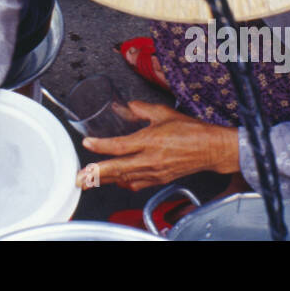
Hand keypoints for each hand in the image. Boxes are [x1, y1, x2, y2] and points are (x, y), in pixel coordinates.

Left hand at [76, 102, 238, 191]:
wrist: (210, 148)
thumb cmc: (190, 130)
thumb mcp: (163, 112)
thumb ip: (140, 109)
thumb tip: (124, 106)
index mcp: (150, 141)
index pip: (119, 146)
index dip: (100, 146)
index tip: (87, 144)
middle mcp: (150, 159)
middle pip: (118, 169)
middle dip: (96, 174)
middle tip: (79, 178)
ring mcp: (155, 172)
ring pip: (125, 179)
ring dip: (106, 180)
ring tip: (89, 181)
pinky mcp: (159, 179)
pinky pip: (137, 184)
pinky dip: (123, 182)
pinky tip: (115, 180)